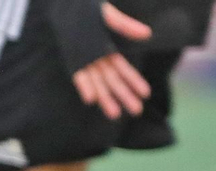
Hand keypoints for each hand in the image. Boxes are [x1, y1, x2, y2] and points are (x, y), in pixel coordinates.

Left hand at [73, 4, 151, 118]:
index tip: (146, 93)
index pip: (124, 70)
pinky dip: (85, 87)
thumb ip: (126, 26)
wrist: (68, 7)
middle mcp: (97, 60)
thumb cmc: (90, 11)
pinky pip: (80, 76)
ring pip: (98, 83)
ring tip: (115, 114)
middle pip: (113, 81)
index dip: (134, 81)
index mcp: (108, 51)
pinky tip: (91, 100)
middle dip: (124, 96)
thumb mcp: (110, 17)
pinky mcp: (73, 61)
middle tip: (137, 111)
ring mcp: (84, 62)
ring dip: (106, 98)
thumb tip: (147, 34)